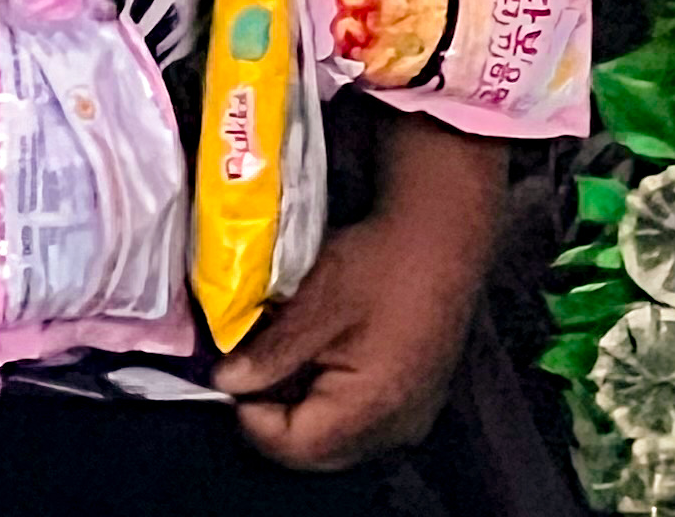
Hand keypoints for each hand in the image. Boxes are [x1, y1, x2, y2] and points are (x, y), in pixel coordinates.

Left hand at [219, 125, 502, 470]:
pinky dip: (336, 398)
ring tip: (290, 360)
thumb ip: (267, 354)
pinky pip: (366, 418)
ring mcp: (414, 411)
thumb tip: (226, 382)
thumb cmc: (387, 259)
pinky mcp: (421, 394)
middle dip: (279, 416)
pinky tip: (326, 357)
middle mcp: (398, 423)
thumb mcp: (316, 302)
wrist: (447, 225)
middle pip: (317, 449)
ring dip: (307, 407)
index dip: (252, 415)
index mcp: (373, 406)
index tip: (234, 378)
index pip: (292, 445)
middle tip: (256, 371)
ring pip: (340, 436)